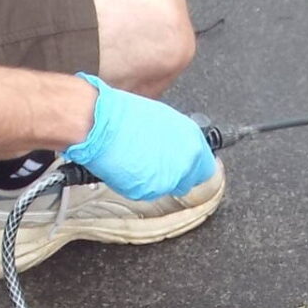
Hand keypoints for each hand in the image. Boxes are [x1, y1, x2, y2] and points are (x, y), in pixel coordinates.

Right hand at [66, 77, 217, 201]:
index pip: (206, 168)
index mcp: (192, 141)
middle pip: (188, 182)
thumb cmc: (126, 115)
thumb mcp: (163, 120)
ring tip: (137, 159)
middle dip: (175, 175)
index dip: (194, 168)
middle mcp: (185, 162)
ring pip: (165, 187)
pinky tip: (127, 165)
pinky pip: (145, 191)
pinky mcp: (147, 191)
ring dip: (155, 179)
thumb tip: (180, 148)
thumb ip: (179, 140)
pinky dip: (137, 183)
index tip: (187, 168)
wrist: (100, 123)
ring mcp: (167, 179)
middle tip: (156, 163)